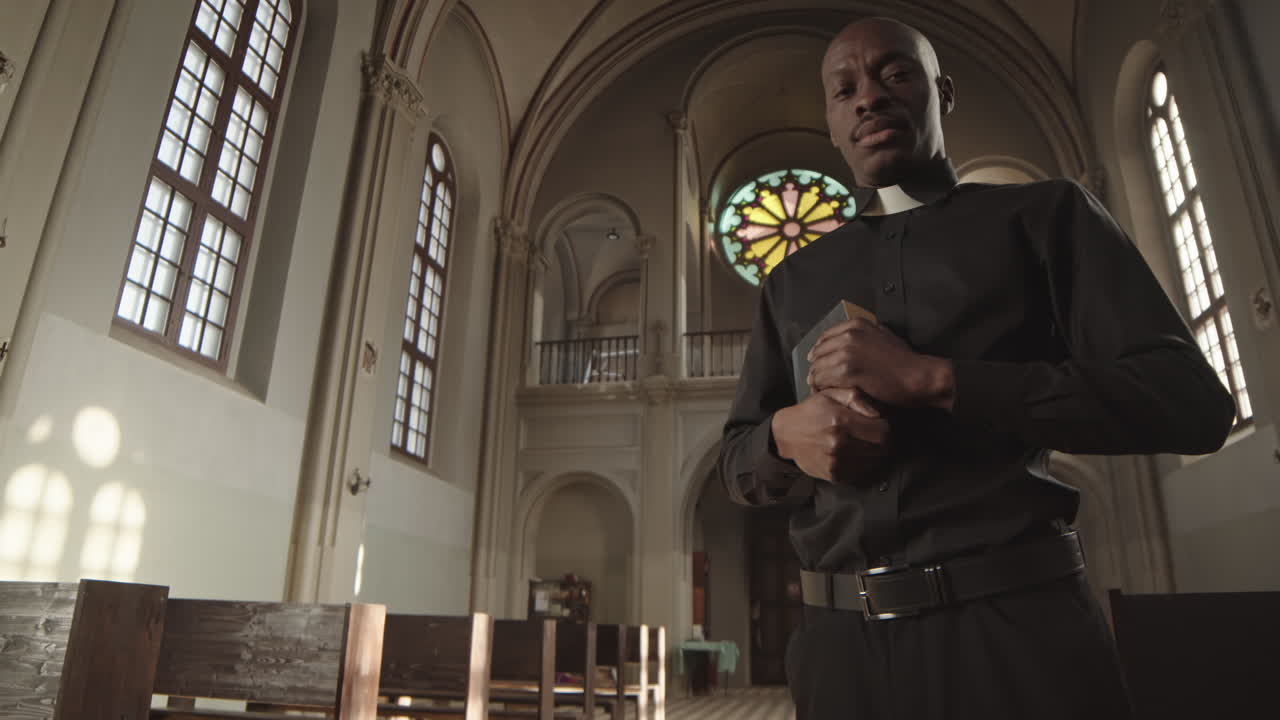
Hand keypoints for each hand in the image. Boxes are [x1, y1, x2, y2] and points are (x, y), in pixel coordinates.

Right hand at [771, 388, 891, 482]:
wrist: (786, 435)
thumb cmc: (810, 412)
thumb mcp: (831, 394)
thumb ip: (857, 399)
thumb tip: (878, 414)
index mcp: (840, 421)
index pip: (883, 431)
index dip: (885, 428)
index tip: (879, 425)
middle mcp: (839, 444)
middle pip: (882, 449)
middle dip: (882, 442)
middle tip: (873, 436)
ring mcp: (836, 462)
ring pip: (874, 462)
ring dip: (873, 454)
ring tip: (861, 444)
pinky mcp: (834, 475)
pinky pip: (861, 473)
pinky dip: (861, 464)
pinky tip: (852, 454)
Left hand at [807, 318, 954, 408]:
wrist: (918, 376)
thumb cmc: (906, 361)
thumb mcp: (885, 336)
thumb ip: (867, 334)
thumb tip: (853, 336)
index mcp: (857, 325)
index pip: (825, 337)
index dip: (819, 351)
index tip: (816, 361)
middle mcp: (849, 335)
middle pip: (819, 352)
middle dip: (816, 367)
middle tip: (814, 379)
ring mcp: (847, 352)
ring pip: (818, 367)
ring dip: (816, 380)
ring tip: (818, 389)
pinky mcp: (847, 371)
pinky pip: (823, 380)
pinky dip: (821, 388)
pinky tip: (825, 394)